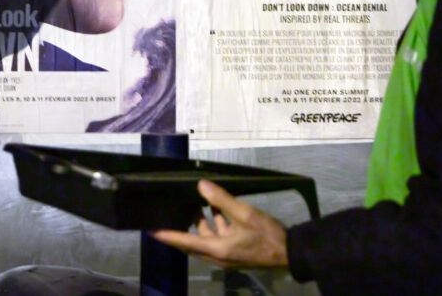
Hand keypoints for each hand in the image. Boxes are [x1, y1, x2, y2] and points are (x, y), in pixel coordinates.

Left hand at [151, 180, 288, 269]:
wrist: (290, 252)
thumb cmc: (267, 235)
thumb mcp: (245, 213)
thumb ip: (222, 199)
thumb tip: (201, 185)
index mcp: (216, 249)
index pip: (184, 242)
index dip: (167, 235)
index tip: (151, 229)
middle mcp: (217, 256)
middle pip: (191, 242)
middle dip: (180, 228)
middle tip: (168, 212)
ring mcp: (226, 255)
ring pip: (205, 238)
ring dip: (199, 222)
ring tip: (193, 202)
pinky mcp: (234, 251)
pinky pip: (217, 238)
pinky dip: (214, 224)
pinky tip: (215, 207)